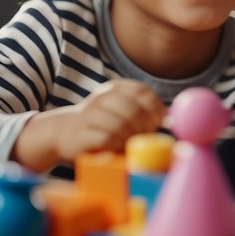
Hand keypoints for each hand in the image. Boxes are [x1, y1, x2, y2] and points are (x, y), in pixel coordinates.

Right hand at [14, 79, 165, 171]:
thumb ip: (144, 110)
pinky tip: (114, 147)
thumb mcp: (122, 110)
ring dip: (130, 138)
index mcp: (115, 88)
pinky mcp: (81, 134)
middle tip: (143, 137)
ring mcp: (89, 114)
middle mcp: (101, 97)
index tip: (157, 122)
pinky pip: (108, 138)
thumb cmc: (102, 125)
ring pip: (121, 125)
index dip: (155, 108)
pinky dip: (116, 146)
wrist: (64, 132)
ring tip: (127, 143)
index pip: (142, 91)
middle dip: (144, 127)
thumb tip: (170, 117)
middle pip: (134, 109)